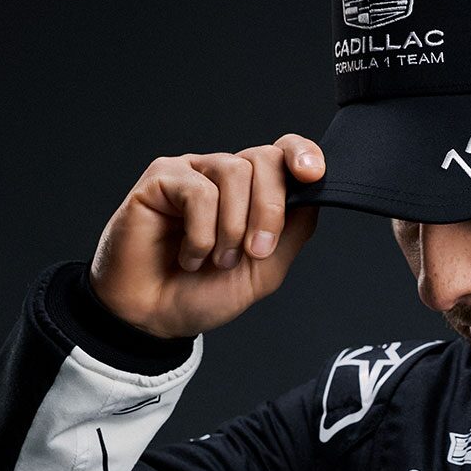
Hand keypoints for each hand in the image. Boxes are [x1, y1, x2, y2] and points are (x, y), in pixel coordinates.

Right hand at [87, 134, 325, 338]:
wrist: (155, 318)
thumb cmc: (203, 292)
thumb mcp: (265, 269)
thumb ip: (293, 230)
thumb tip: (316, 195)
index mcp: (253, 191)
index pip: (284, 151)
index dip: (303, 154)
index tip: (313, 176)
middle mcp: (224, 175)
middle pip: (265, 159)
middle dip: (270, 208)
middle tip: (256, 251)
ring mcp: (192, 173)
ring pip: (234, 170)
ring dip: (233, 226)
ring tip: (217, 259)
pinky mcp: (160, 179)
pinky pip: (198, 190)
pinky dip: (202, 231)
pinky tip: (190, 254)